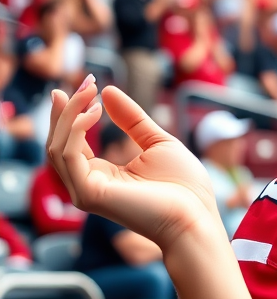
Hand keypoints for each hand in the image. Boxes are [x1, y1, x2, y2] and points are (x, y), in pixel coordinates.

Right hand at [47, 78, 224, 256]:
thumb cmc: (185, 187)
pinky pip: (67, 156)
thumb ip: (131, 119)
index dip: (74, 113)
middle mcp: (87, 185)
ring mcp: (85, 192)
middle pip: (58, 143)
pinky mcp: (88, 194)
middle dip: (67, 110)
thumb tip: (107, 91)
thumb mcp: (157, 142)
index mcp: (102, 175)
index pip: (72, 143)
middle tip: (86, 81)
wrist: (197, 217)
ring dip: (69, 115)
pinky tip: (95, 112)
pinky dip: (75, 130)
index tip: (87, 83)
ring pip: (57, 148)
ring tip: (90, 92)